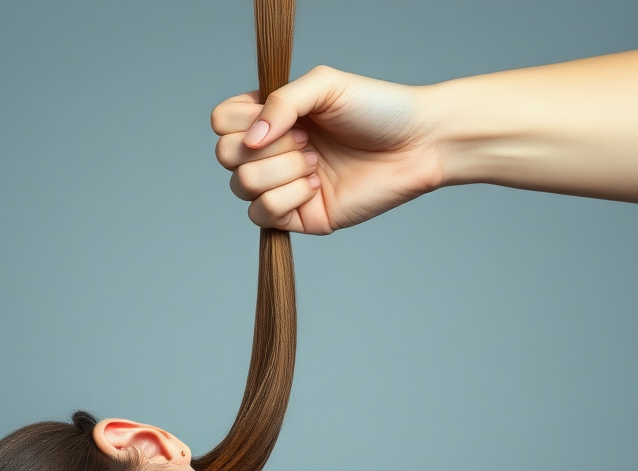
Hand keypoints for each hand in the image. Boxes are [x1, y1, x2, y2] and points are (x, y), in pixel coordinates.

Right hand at [211, 66, 443, 233]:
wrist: (416, 146)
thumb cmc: (377, 109)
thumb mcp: (324, 85)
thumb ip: (280, 101)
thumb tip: (251, 139)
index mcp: (272, 117)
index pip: (221, 123)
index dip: (241, 121)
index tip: (282, 117)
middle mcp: (272, 152)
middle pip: (225, 156)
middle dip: (265, 147)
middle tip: (307, 140)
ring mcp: (283, 187)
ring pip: (242, 187)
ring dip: (280, 171)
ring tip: (316, 162)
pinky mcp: (298, 218)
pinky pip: (263, 215)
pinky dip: (287, 198)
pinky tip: (316, 186)